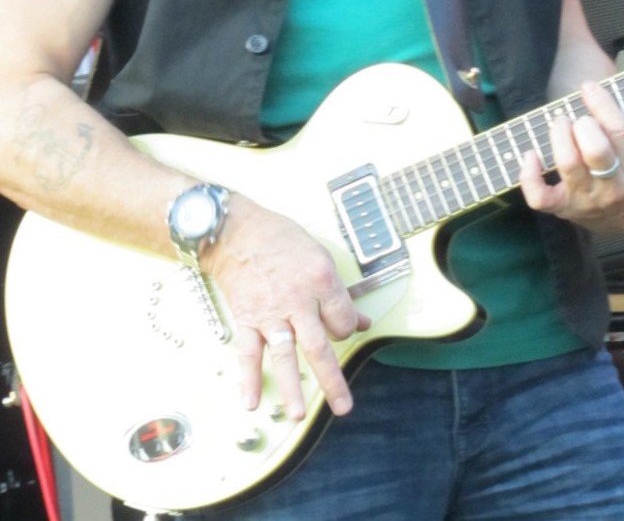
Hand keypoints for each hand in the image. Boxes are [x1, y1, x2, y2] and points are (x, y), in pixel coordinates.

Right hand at [203, 194, 369, 421]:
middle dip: (332, 380)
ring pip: (285, 356)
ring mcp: (270, 313)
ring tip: (298, 416)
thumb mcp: (320, 257)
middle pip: (319, 346)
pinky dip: (248, 378)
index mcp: (321, 280)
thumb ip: (339, 293)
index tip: (339, 328)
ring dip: (292, 388)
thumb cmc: (281, 239)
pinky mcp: (247, 319)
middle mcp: (297, 300)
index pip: (342, 320)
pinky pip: (248, 353)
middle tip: (343, 407)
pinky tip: (251, 402)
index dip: (345, 328)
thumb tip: (361, 320)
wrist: (237, 232)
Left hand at [519, 80, 623, 234]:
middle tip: (578, 118)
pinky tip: (531, 154)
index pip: (621, 132)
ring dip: (559, 136)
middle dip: (583, 125)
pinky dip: (529, 175)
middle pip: (596, 150)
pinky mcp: (562, 208)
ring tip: (559, 123)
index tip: (588, 88)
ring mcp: (587, 200)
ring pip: (568, 165)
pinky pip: (539, 196)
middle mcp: (615, 188)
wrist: (623, 218)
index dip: (602, 104)